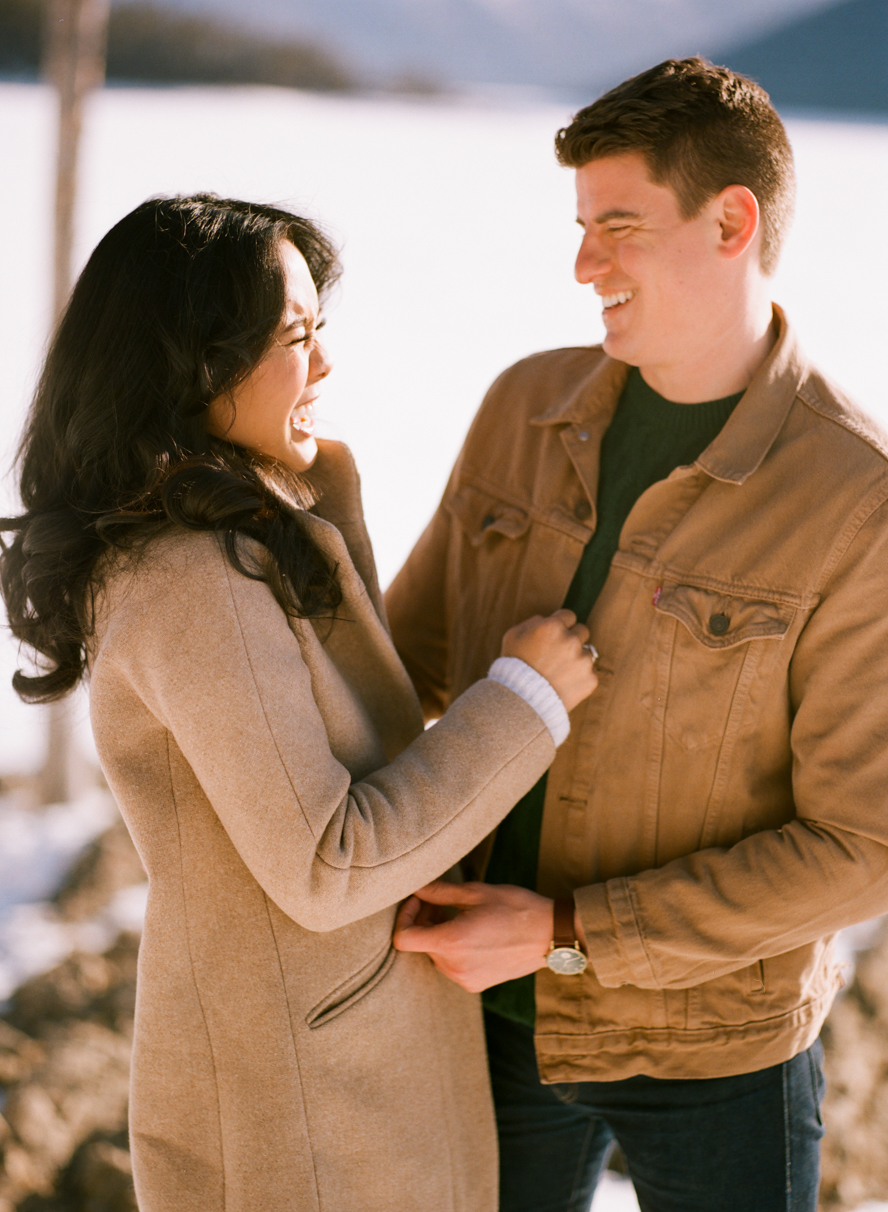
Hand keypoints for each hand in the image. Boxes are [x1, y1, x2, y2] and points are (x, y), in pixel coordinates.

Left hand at [393, 880, 554, 992]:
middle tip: (440, 901)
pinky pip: (452, 966)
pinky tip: (471, 932)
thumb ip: (440, 892)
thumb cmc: (515, 908)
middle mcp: (454, 967)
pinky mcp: (476, 985)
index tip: (419, 902)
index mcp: (451, 942)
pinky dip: (453, 949)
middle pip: (421, 944)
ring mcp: (465, 979)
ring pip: (435, 955)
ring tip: (458, 915)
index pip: (403, 939)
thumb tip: (416, 887)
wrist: (550, 935)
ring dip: (438, 934)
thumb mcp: (476, 893)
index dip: (404, 917)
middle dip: (424, 920)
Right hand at [501, 609, 597, 712]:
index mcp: (553, 626)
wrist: (522, 700)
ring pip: (587, 653)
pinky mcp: (590, 679)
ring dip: (576, 659)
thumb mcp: (513, 635)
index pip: (569, 616)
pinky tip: (563, 684)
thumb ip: (533, 622)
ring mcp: (583, 661)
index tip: (555, 636)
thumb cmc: (514, 666)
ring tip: (558, 672)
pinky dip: (579, 678)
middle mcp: (571, 641)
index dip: (561, 625)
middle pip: (582, 631)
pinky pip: (589, 673)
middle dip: (572, 639)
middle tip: (558, 653)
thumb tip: (547, 619)